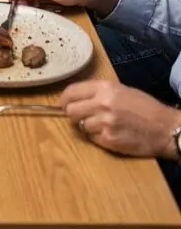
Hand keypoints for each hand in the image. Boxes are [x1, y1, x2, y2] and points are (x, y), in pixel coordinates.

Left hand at [61, 80, 180, 158]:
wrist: (164, 127)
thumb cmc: (144, 107)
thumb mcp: (121, 90)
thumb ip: (98, 92)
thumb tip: (76, 98)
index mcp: (104, 88)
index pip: (71, 91)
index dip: (64, 99)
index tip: (64, 104)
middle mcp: (102, 104)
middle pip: (70, 111)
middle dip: (73, 114)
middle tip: (82, 116)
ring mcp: (104, 123)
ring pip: (81, 126)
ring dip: (88, 127)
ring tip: (104, 125)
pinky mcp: (109, 140)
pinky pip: (92, 139)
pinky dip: (98, 138)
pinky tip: (111, 134)